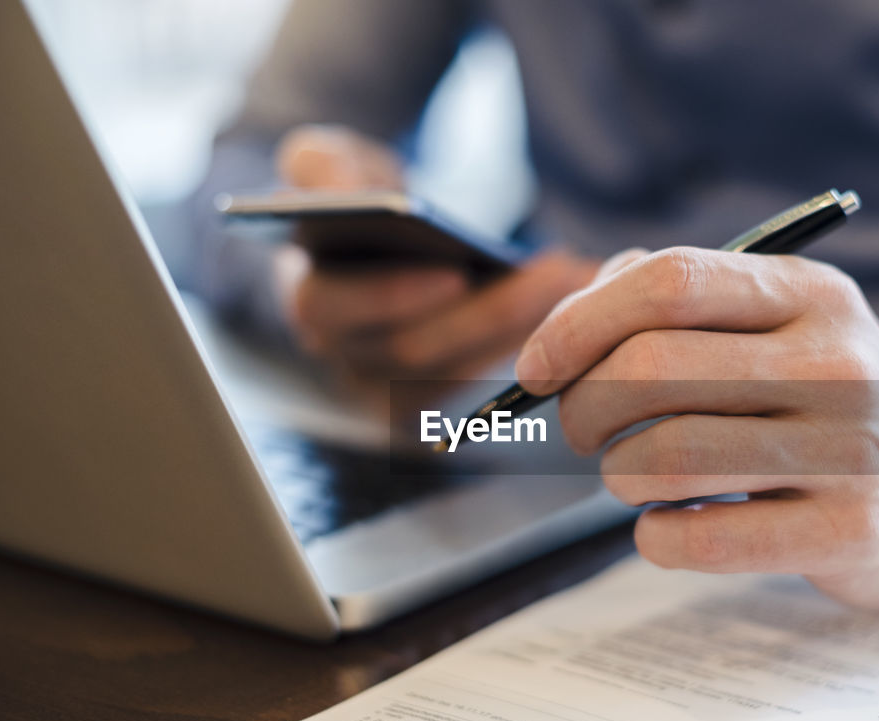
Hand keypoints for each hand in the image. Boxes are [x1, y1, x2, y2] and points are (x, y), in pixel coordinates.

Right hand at [272, 124, 597, 387]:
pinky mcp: (424, 399)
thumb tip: (342, 191)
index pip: (329, 309)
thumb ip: (321, 165)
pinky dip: (526, 340)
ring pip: (455, 371)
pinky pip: (479, 383)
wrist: (380, 242)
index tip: (454, 272)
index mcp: (307, 292)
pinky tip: (571, 302)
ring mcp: (381, 386)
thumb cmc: (356, 198)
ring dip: (519, 325)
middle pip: (409, 350)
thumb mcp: (330, 163)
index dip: (389, 295)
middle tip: (546, 272)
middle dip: (484, 312)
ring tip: (570, 277)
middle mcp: (338, 352)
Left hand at [515, 248, 878, 607]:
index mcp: (810, 293)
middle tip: (584, 430)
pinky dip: (653, 537)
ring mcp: (850, 450)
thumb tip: (568, 323)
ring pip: (665, 457)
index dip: (580, 323)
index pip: (672, 283)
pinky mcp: (851, 531)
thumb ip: (675, 300)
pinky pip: (703, 537)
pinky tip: (663, 527)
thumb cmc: (820, 395)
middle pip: (651, 369)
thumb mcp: (775, 321)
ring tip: (632, 476)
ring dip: (616, 474)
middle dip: (583, 407)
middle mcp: (836, 362)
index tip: (535, 368)